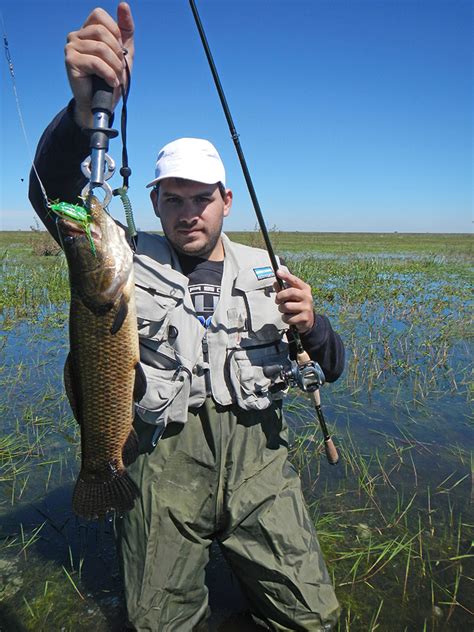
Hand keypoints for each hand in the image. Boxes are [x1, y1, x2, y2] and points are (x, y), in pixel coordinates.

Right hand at [65, 2, 134, 126]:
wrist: (102, 103)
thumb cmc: (111, 78)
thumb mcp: (123, 52)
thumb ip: (125, 29)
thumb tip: (123, 4)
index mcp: (87, 30)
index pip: (99, 15)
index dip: (114, 32)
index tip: (118, 51)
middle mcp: (76, 36)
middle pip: (103, 33)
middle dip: (117, 54)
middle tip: (119, 69)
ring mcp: (71, 47)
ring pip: (101, 48)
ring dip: (115, 66)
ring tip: (115, 78)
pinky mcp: (70, 61)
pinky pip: (96, 62)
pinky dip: (109, 74)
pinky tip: (111, 82)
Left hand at [274, 269, 314, 333]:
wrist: (308, 320)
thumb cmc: (297, 305)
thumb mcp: (291, 296)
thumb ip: (283, 290)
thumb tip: (275, 282)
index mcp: (305, 289)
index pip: (295, 280)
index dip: (286, 276)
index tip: (278, 272)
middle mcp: (307, 297)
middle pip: (290, 292)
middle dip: (280, 296)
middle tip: (277, 301)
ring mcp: (307, 308)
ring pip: (286, 307)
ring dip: (281, 310)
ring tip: (285, 311)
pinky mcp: (305, 318)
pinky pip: (288, 318)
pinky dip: (285, 318)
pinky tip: (289, 318)